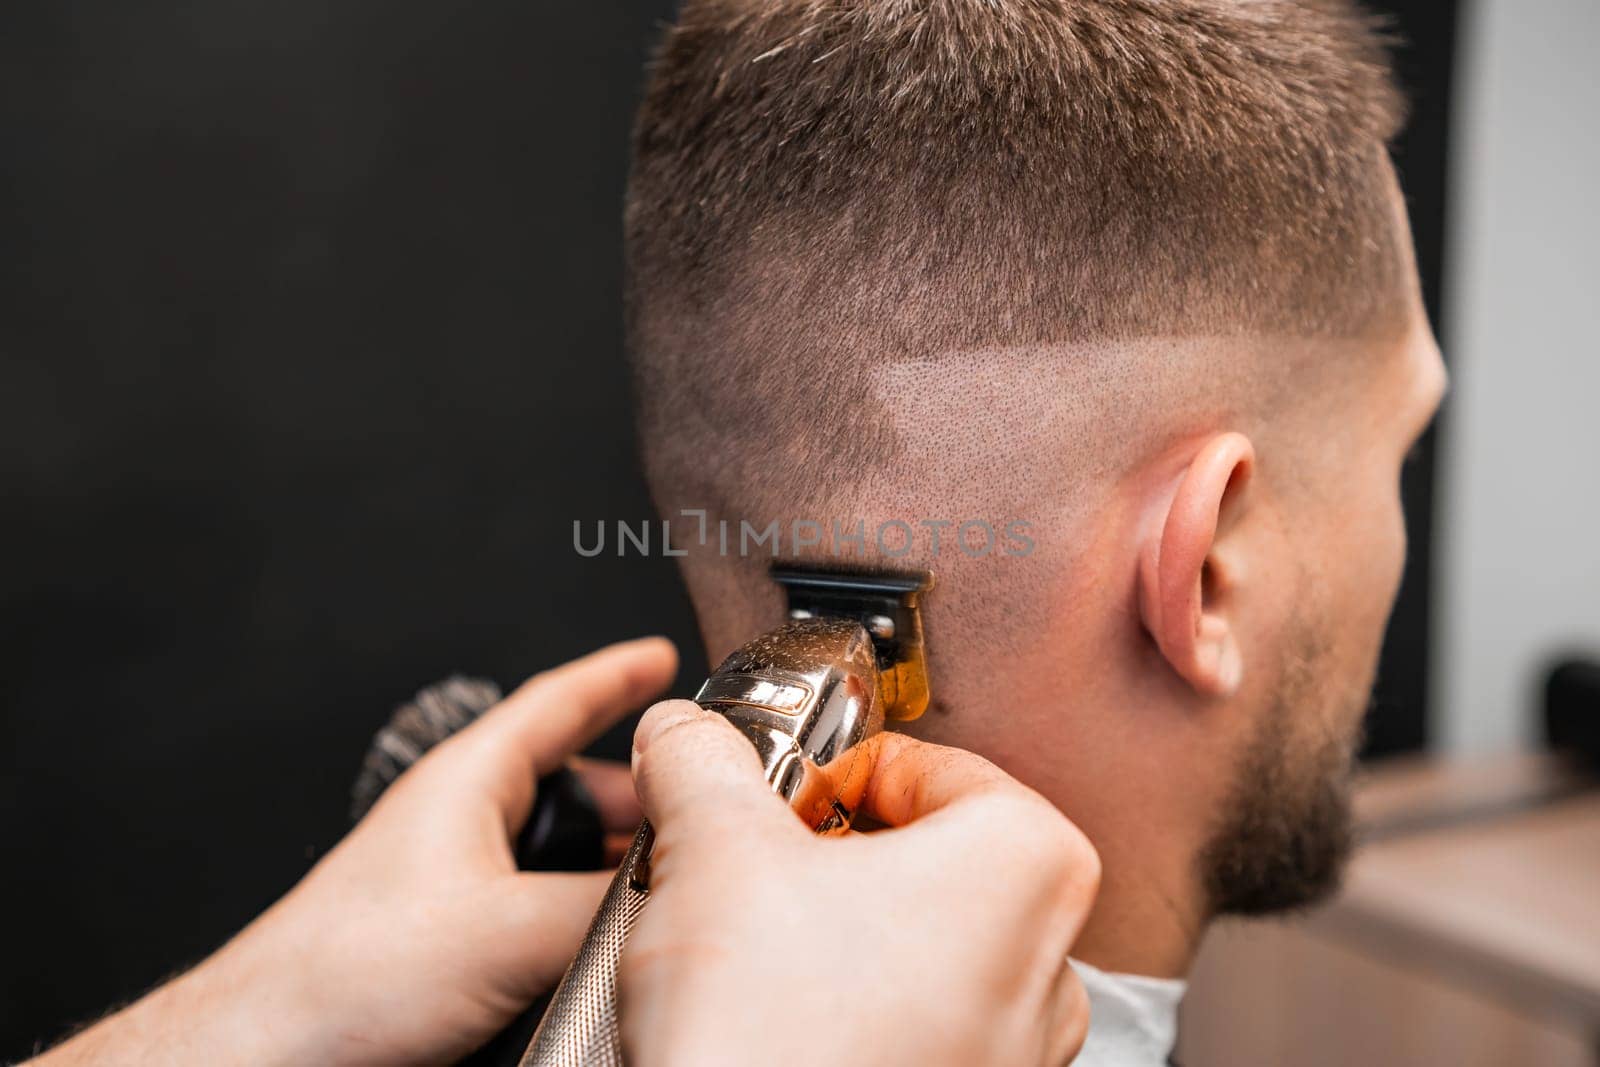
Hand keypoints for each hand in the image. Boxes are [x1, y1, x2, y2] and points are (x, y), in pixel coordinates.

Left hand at [31, 636, 676, 1066]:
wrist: (269, 1049)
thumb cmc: (339, 975)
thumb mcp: (505, 929)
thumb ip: (601, 907)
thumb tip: (670, 897)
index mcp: (468, 782)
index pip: (556, 702)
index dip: (616, 675)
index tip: (659, 658)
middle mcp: (462, 823)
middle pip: (573, 785)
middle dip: (638, 793)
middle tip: (693, 806)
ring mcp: (456, 881)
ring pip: (557, 852)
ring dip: (609, 863)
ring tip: (659, 881)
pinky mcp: (453, 938)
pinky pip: (536, 906)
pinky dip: (578, 913)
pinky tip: (603, 944)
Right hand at [619, 700, 1099, 1066]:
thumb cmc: (773, 1038)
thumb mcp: (712, 849)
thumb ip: (700, 761)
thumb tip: (685, 737)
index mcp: (1027, 864)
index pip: (924, 763)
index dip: (827, 770)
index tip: (774, 795)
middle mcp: (1049, 963)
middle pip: (925, 855)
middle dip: (829, 853)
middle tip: (756, 865)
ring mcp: (1018, 1053)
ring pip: (919, 946)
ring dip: (837, 933)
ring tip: (758, 949)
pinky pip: (917, 1028)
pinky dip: (853, 1010)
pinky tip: (781, 1019)